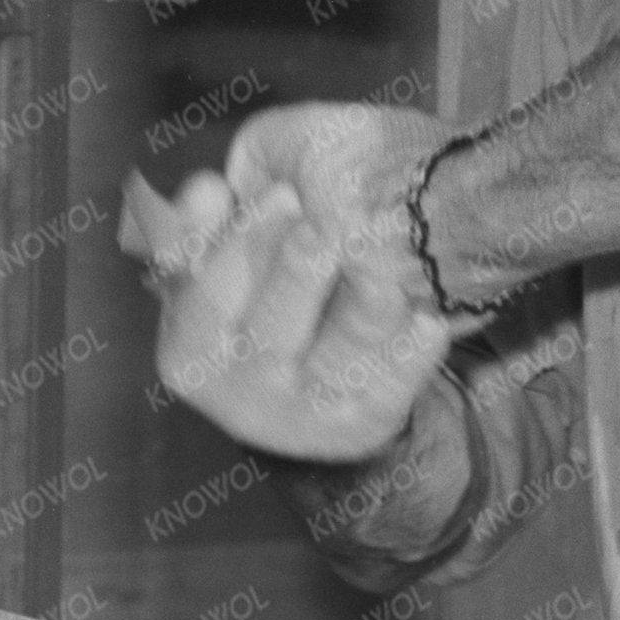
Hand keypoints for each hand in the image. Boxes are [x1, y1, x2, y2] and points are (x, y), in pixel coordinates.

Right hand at [123, 104, 458, 464]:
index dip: (244, 241)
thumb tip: (209, 191)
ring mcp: (297, 416)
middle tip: (329, 230)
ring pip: (334, 360)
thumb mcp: (215, 268)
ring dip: (363, 317)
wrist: (298, 398)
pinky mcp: (354, 429)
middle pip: (270, 329)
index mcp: (190, 347)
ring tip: (387, 275)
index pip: (209, 292)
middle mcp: (235, 391)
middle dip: (300, 275)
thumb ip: (203, 226)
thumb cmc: (253, 306)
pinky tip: (430, 325)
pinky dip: (408, 362)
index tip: (285, 192)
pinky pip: (385, 395)